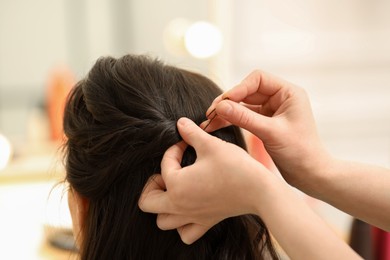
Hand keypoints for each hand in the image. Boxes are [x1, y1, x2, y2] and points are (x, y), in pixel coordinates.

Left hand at [138, 117, 270, 243]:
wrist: (260, 191)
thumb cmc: (235, 167)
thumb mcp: (211, 144)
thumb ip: (191, 132)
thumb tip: (180, 123)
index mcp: (177, 185)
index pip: (164, 164)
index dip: (174, 149)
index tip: (186, 143)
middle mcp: (180, 205)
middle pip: (147, 203)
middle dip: (152, 184)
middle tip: (168, 172)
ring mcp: (192, 217)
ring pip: (163, 221)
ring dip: (162, 206)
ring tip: (174, 190)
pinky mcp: (206, 222)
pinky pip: (185, 233)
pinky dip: (181, 225)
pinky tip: (189, 208)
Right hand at [201, 70, 330, 192]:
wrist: (310, 175)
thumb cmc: (299, 152)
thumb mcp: (271, 133)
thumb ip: (245, 118)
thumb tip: (220, 106)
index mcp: (288, 93)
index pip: (258, 79)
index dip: (238, 88)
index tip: (223, 103)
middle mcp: (279, 98)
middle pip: (246, 91)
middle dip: (228, 102)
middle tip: (210, 113)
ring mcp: (271, 111)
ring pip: (242, 105)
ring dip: (225, 112)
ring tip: (208, 122)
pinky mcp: (264, 123)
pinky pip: (243, 117)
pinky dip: (230, 121)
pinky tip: (215, 126)